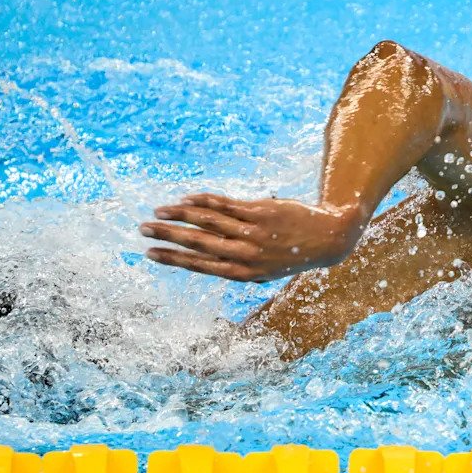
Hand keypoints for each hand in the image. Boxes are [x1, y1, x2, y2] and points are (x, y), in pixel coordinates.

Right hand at [139, 193, 364, 282]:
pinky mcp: (260, 212)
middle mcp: (245, 255)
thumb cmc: (292, 254)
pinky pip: (225, 205)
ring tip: (159, 211)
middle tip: (142, 229)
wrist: (328, 239)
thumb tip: (206, 256)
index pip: (200, 266)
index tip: (150, 254)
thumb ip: (238, 264)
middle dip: (167, 236)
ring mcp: (252, 233)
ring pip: (207, 221)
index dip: (173, 259)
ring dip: (179, 214)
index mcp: (243, 274)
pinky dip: (203, 200)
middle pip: (197, 243)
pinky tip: (187, 198)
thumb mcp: (265, 269)